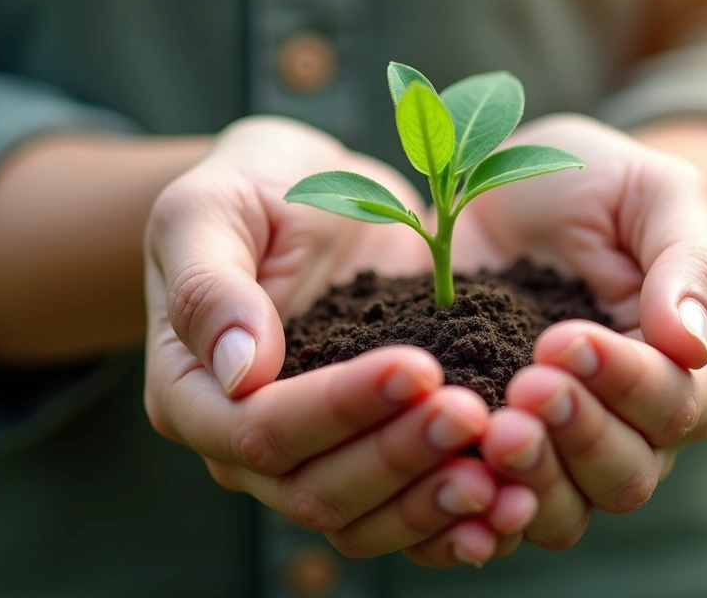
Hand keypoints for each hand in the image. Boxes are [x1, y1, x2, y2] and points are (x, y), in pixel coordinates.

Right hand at [143, 117, 496, 563]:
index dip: (339, 408)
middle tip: (474, 415)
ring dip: (433, 502)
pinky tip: (513, 498)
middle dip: (400, 457)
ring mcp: (313, 456)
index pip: (259, 429)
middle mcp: (245, 444)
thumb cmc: (250, 188)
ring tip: (503, 473)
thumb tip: (235, 369)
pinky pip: (406, 510)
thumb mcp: (210, 208)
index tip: (418, 367)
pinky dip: (457, 514)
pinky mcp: (371, 450)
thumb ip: (208, 285)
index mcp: (192, 392)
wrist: (309, 191)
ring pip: (364, 518)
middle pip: (317, 489)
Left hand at [451, 114, 706, 553]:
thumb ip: (688, 262)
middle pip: (626, 476)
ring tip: (491, 433)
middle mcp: (624, 426)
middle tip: (528, 386)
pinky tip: (450, 477)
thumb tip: (693, 342)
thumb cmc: (589, 184)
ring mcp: (554, 450)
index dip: (626, 382)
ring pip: (566, 513)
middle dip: (579, 436)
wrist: (491, 187)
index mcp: (678, 368)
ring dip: (533, 480)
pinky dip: (476, 511)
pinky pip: (491, 514)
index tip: (563, 337)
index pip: (675, 405)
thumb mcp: (651, 194)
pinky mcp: (486, 454)